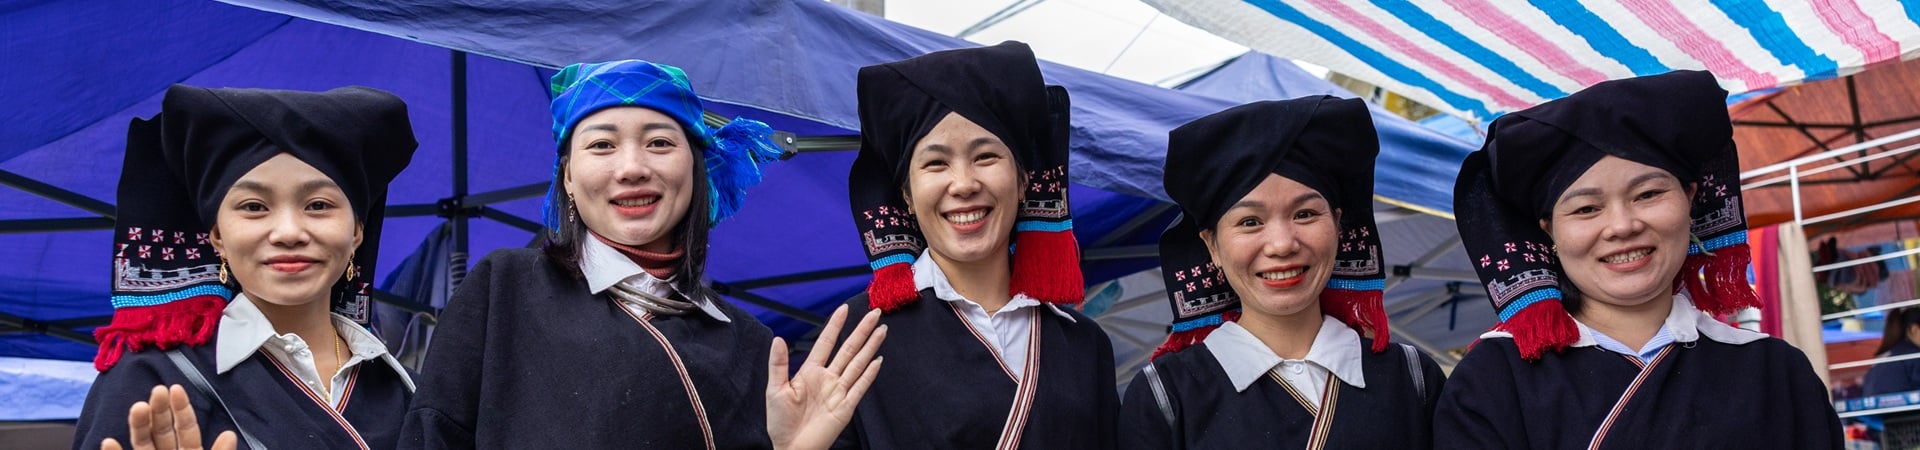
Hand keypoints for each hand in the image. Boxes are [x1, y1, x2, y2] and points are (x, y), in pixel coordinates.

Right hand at [101, 385, 237, 449]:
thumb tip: (230, 434)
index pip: (186, 429)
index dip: (181, 409)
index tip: (175, 388)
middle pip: (162, 431)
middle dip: (159, 410)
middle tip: (157, 390)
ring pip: (143, 443)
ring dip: (138, 425)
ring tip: (138, 407)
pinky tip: (108, 441)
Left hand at [766, 305, 887, 449]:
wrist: (791, 448)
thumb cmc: (781, 423)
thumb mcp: (775, 389)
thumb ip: (778, 363)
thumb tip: (779, 338)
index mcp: (810, 372)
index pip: (826, 342)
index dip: (835, 325)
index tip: (844, 309)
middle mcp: (827, 379)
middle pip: (848, 349)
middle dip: (861, 331)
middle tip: (874, 314)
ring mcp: (838, 392)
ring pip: (858, 364)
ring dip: (870, 347)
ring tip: (881, 331)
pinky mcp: (846, 407)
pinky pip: (860, 387)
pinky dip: (870, 374)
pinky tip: (878, 361)